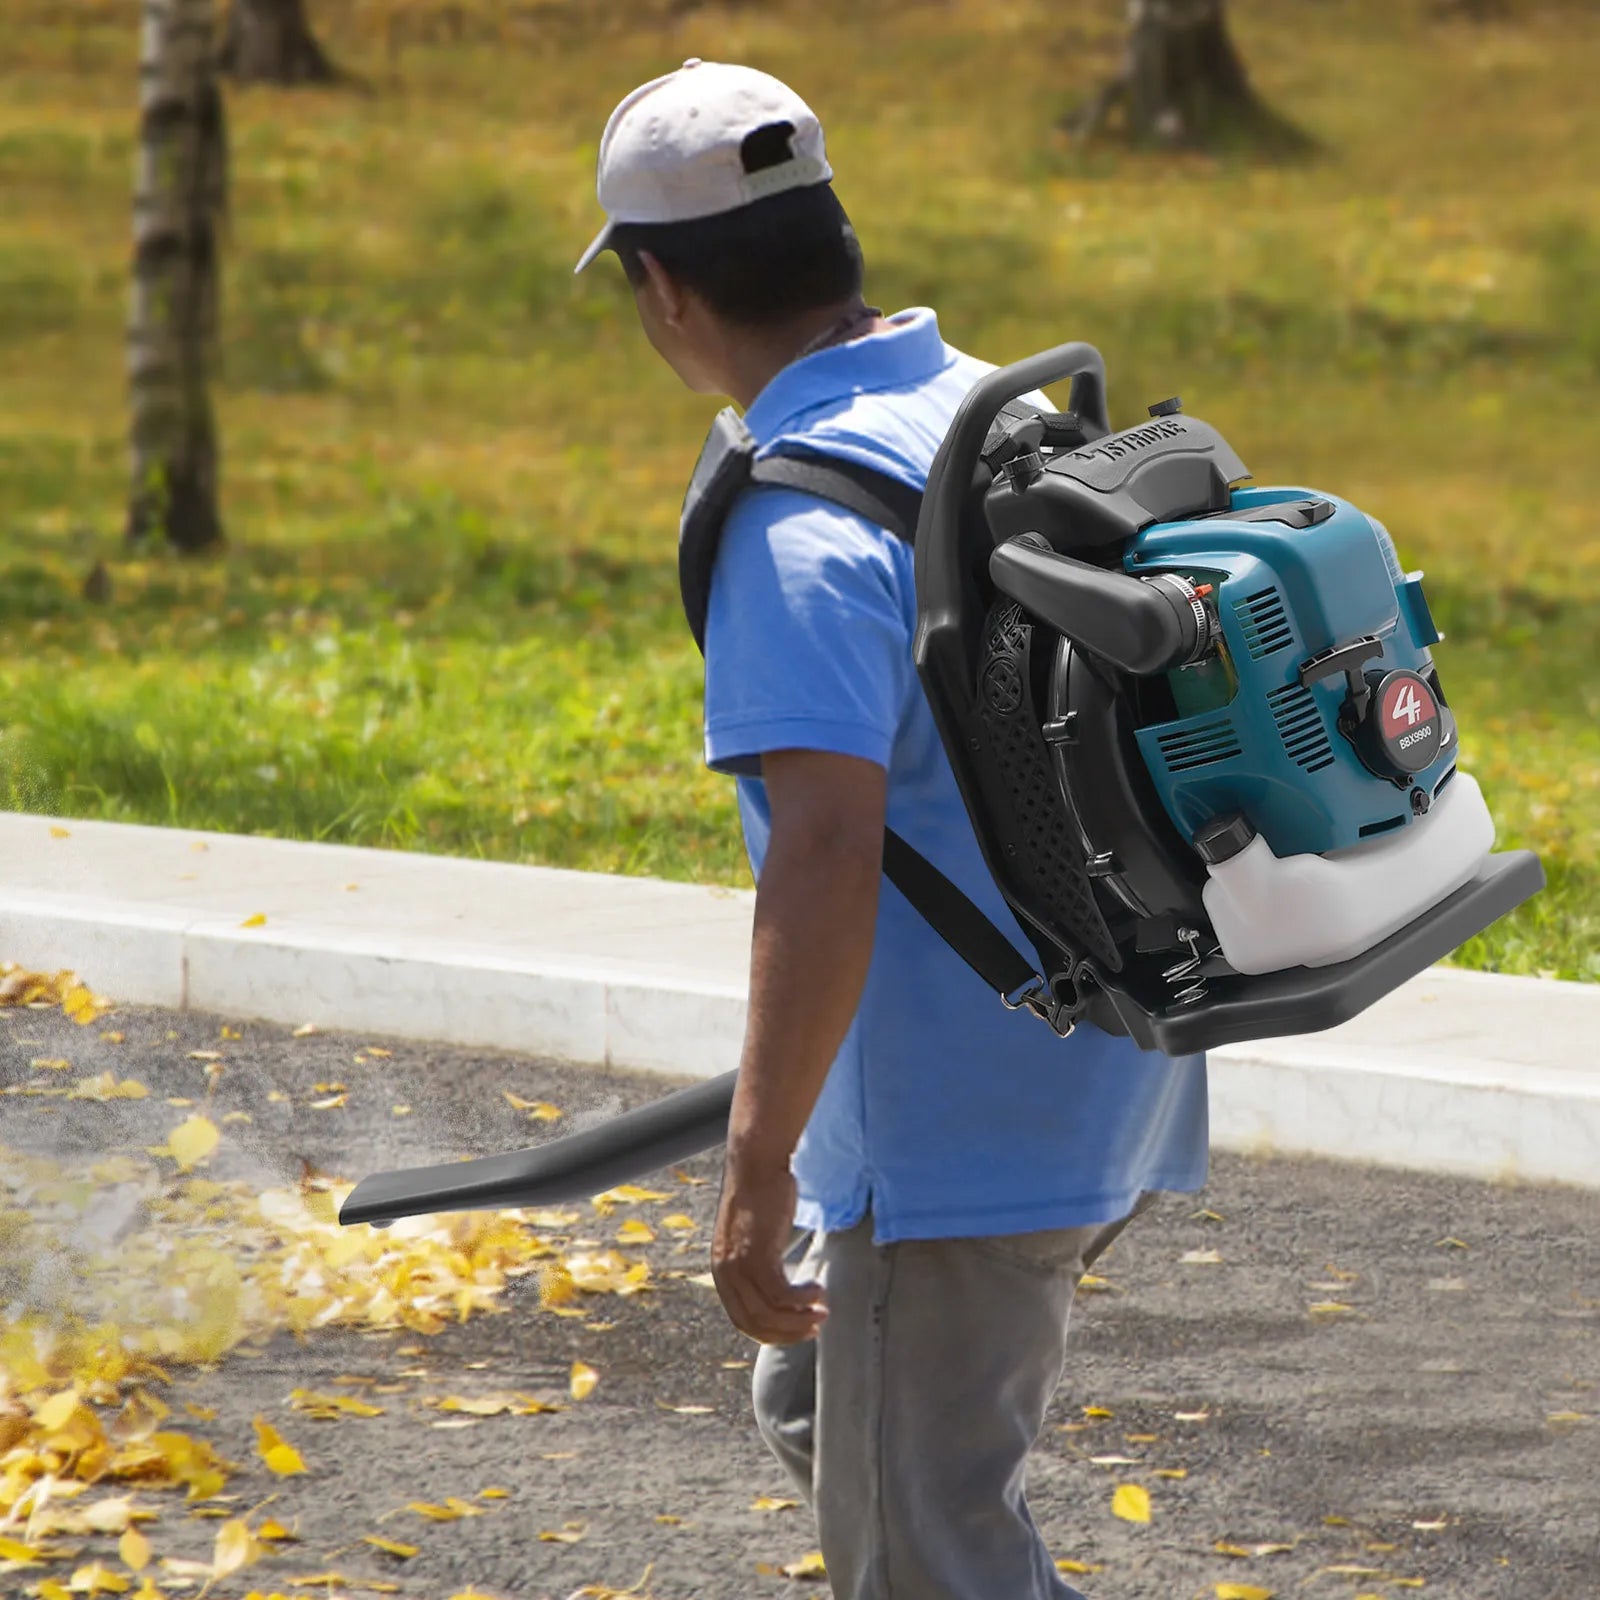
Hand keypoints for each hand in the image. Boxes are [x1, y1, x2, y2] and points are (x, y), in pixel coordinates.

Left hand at [711, 1154, 827, 1344]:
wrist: (756, 1164)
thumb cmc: (761, 1195)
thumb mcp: (753, 1237)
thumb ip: (759, 1262)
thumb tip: (780, 1286)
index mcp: (722, 1273)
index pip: (744, 1321)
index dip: (773, 1333)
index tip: (799, 1330)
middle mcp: (726, 1274)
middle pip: (755, 1324)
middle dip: (788, 1332)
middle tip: (816, 1326)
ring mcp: (740, 1266)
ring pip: (769, 1313)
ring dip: (799, 1319)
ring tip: (822, 1311)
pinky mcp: (758, 1255)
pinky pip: (781, 1293)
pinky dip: (802, 1299)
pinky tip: (818, 1290)